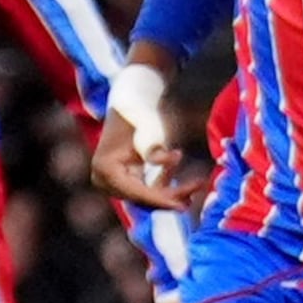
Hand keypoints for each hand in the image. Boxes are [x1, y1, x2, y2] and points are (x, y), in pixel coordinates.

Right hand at [91, 72, 192, 211]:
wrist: (132, 96)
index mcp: (105, 169)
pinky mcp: (125, 177)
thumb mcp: (148, 129)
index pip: (136, 193)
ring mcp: (113, 180)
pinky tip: (176, 157)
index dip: (160, 200)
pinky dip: (164, 178)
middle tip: (198, 188)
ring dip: (171, 188)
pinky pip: (147, 187)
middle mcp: (104, 179)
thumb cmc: (140, 110)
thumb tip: (164, 160)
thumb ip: (153, 149)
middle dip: (171, 195)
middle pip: (142, 197)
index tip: (181, 205)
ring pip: (147, 195)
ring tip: (197, 181)